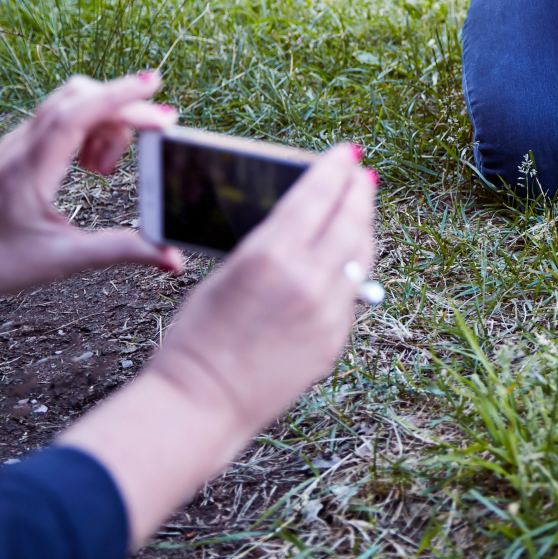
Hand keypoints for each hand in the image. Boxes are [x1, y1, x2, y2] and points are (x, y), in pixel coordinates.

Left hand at [0, 71, 183, 305]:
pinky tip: (91, 164)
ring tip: (107, 167)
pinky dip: (89, 128)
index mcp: (32, 167)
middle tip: (149, 142)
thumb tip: (170, 257)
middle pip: (81, 96)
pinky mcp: (20, 147)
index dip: (120, 95)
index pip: (78, 113)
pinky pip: (62, 117)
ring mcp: (20, 142)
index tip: (156, 87)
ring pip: (72, 103)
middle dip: (123, 108)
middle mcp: (24, 144)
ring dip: (105, 120)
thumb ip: (119, 251)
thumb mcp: (60, 259)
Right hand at [58, 145, 377, 544]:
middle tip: (363, 174)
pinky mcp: (334, 341)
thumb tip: (303, 220)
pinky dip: (352, 268)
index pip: (317, 195)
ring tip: (361, 210)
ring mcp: (328, 313)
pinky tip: (349, 258)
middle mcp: (308, 280)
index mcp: (271, 255)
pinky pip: (353, 293)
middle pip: (350, 220)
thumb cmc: (194, 339)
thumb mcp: (226, 273)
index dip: (335, 168)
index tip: (347, 152)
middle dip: (359, 192)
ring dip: (363, 227)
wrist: (201, 405)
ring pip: (361, 256)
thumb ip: (272, 245)